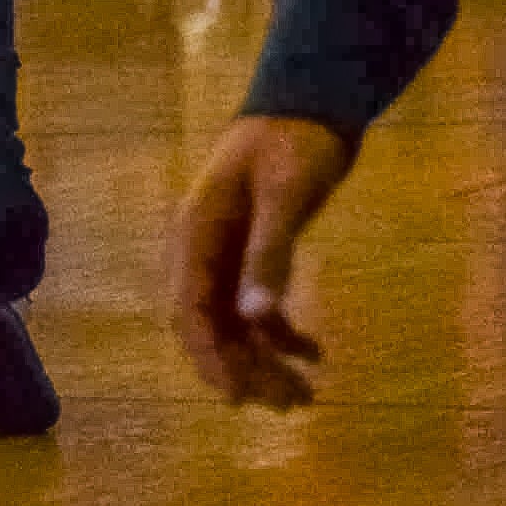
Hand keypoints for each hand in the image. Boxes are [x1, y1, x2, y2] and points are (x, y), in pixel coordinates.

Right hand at [173, 114, 354, 405]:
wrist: (309, 101)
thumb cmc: (294, 140)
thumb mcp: (286, 195)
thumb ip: (270, 254)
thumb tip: (257, 317)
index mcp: (197, 234)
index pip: (191, 313)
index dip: (211, 360)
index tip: (239, 399)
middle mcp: (202, 251)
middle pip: (211, 328)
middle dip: (245, 371)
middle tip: (291, 404)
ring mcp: (225, 255)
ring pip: (234, 326)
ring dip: (264, 362)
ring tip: (304, 396)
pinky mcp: (251, 254)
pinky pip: (257, 309)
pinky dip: (282, 336)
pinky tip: (314, 354)